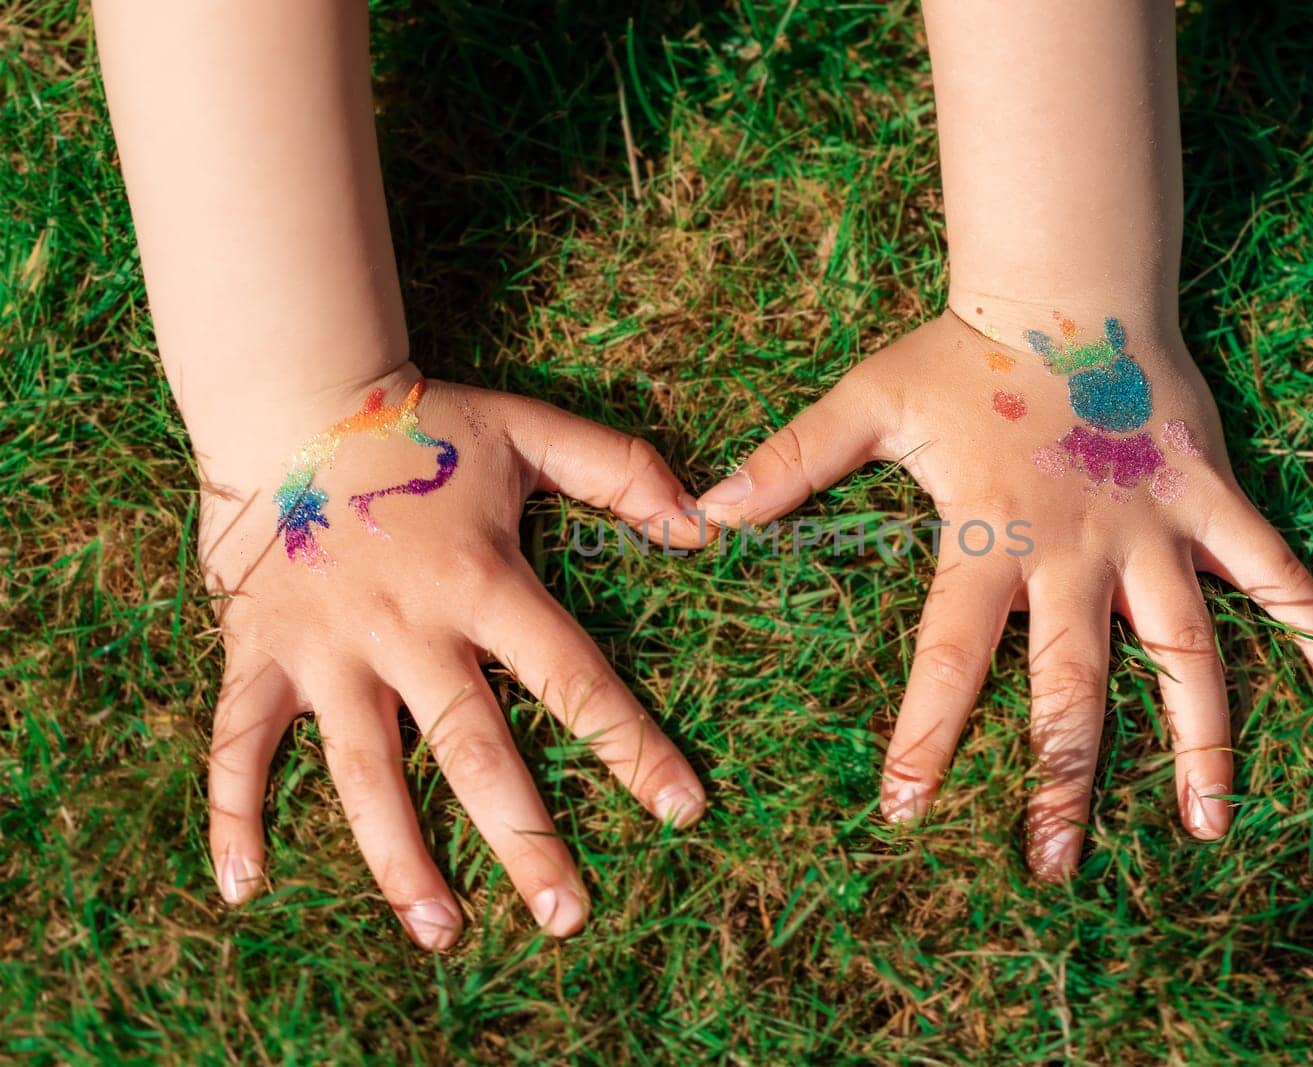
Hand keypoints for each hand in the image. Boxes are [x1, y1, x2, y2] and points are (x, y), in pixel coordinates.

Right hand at [199, 366, 707, 947]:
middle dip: (523, 838)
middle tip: (568, 917)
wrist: (290, 398)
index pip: (571, 677)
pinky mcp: (260, 655)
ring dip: (398, 858)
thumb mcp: (529, 430)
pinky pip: (238, 743)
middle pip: (472, 748)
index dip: (630, 745)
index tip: (682, 810)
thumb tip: (702, 522)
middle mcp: (406, 626)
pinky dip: (231, 813)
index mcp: (480, 579)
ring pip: (363, 770)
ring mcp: (327, 648)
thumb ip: (619, 469)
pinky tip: (244, 885)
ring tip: (441, 932)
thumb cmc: (422, 425)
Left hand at [697, 309, 1312, 879]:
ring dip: (1197, 743)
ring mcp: (1151, 531)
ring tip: (1203, 829)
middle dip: (1059, 779)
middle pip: (1071, 685)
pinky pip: (1273, 570)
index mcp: (988, 538)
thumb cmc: (962, 352)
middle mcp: (1074, 552)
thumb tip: (700, 510)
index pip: (952, 658)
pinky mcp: (1209, 499)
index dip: (929, 737)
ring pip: (1183, 652)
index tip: (909, 813)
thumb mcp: (868, 402)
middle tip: (1050, 868)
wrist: (1065, 282)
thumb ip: (790, 460)